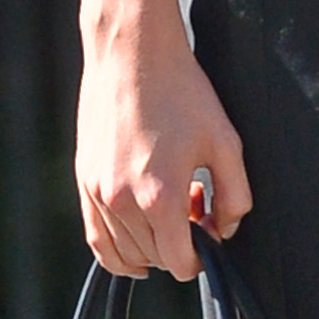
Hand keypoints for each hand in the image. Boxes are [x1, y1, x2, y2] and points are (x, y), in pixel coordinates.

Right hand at [75, 27, 251, 279]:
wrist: (133, 55)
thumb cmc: (181, 93)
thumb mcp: (226, 143)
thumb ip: (235, 197)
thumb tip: (224, 230)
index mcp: (160, 196)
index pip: (179, 262)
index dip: (201, 257)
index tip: (209, 233)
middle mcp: (122, 201)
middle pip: (154, 258)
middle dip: (179, 243)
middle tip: (194, 202)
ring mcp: (97, 193)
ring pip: (124, 253)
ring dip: (151, 243)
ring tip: (168, 204)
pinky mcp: (83, 181)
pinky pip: (96, 239)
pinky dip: (118, 250)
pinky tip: (137, 238)